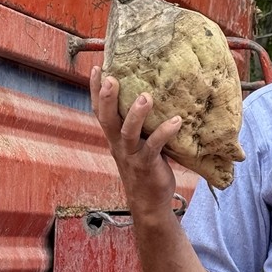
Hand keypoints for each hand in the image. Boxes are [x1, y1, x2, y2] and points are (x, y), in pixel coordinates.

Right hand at [89, 66, 179, 213]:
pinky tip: (177, 120)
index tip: (96, 68)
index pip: (100, 111)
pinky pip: (154, 147)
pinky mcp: (147, 165)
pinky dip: (165, 133)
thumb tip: (152, 92)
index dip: (94, 91)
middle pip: (107, 119)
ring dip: (136, 114)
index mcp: (114, 137)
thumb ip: (139, 123)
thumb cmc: (145, 166)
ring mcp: (131, 155)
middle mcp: (119, 144)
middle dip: (106, 98)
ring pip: (128, 132)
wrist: (149, 203)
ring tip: (146, 97)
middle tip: (110, 78)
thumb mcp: (137, 143)